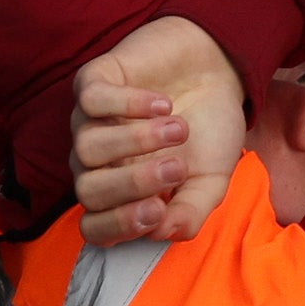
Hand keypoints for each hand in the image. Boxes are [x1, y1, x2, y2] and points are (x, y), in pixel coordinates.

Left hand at [69, 16, 247, 244]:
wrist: (217, 72)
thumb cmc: (208, 131)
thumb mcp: (211, 181)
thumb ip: (189, 213)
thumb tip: (161, 233)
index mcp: (121, 195)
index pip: (95, 227)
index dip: (119, 225)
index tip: (159, 209)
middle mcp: (97, 164)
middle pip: (88, 191)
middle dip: (133, 183)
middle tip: (177, 167)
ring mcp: (89, 122)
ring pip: (87, 147)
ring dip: (137, 140)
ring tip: (180, 129)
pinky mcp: (93, 83)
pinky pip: (92, 101)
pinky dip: (129, 104)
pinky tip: (163, 103)